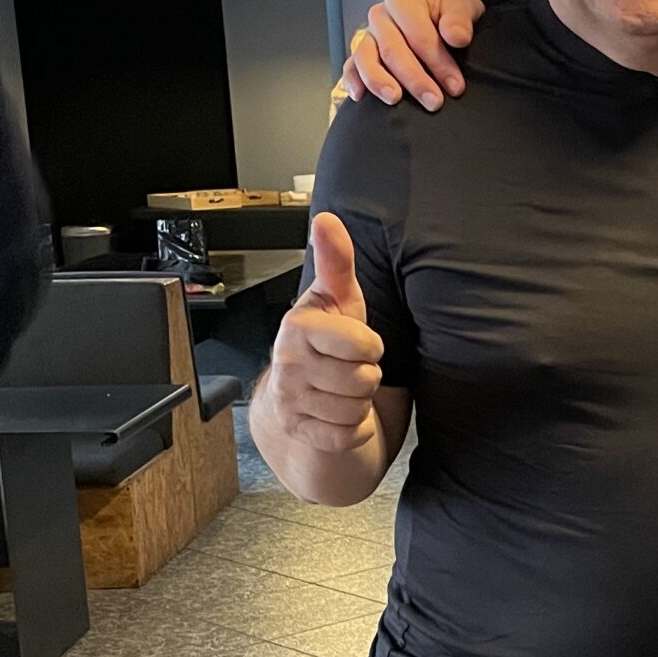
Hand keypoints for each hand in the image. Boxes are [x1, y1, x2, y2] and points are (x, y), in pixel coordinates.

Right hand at [263, 214, 383, 453]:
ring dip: (359, 403)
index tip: (357, 343)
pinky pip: (348, 435)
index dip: (370, 346)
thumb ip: (336, 262)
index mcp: (298, 327)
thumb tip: (328, 221)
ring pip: (357, 409)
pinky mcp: (298, 432)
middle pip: (363, 380)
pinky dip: (353, 429)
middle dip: (365, 376)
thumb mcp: (337, 300)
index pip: (363, 345)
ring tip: (342, 389)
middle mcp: (287, 364)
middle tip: (349, 368)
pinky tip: (338, 412)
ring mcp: (289, 401)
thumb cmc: (326, 342)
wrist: (297, 395)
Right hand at [341, 0, 483, 110]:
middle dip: (414, 79)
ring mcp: (367, 35)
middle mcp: (380, 16)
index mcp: (402, 0)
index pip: (418, 35)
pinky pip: (351, 67)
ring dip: (380, 82)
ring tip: (395, 99)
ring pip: (366, 58)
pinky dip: (353, 81)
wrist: (436, 12)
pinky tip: (359, 97)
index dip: (438, 62)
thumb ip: (459, 19)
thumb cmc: (446, 11)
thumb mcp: (461, 7)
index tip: (456, 86)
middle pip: (392, 50)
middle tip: (434, 102)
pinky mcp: (361, 54)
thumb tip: (457, 37)